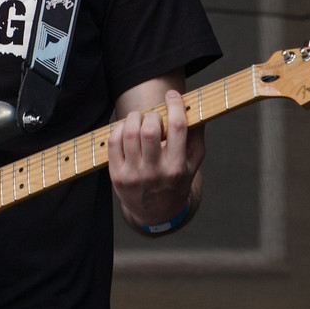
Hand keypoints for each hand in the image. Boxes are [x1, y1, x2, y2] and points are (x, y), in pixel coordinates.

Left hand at [108, 89, 204, 230]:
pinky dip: (119, 129)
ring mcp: (133, 175)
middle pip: (149, 130)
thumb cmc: (176, 181)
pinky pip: (113, 143)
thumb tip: (195, 106)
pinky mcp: (117, 176)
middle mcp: (155, 172)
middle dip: (151, 114)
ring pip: (129, 134)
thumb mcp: (193, 163)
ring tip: (139, 118)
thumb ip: (196, 136)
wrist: (156, 212)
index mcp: (177, 167)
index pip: (177, 128)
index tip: (172, 95)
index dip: (175, 106)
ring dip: (134, 118)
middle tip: (153, 115)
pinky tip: (126, 129)